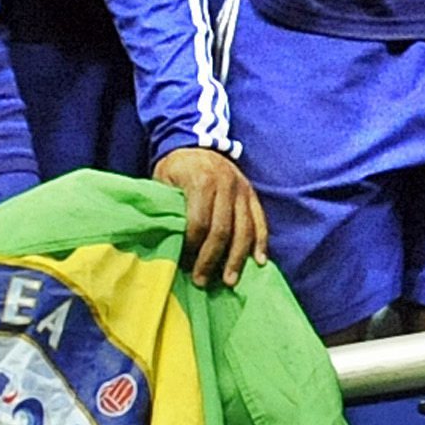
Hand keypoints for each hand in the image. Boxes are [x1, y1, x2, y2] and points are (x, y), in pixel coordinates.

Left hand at [151, 146, 268, 286]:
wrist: (195, 143)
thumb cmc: (175, 168)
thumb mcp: (163, 181)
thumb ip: (169, 207)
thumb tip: (169, 242)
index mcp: (202, 181)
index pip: (200, 222)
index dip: (193, 246)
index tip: (185, 264)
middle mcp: (227, 185)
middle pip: (224, 230)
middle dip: (213, 258)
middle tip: (203, 281)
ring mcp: (243, 190)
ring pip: (245, 229)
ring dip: (237, 258)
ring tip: (230, 280)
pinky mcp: (253, 194)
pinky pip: (261, 222)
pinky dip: (261, 243)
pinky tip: (259, 262)